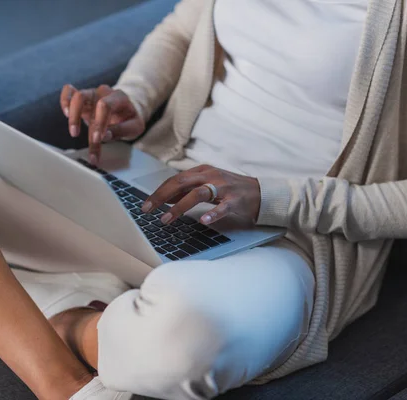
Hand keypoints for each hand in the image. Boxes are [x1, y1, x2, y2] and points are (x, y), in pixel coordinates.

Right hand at [60, 84, 144, 163]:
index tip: (98, 139)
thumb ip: (120, 130)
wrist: (127, 112)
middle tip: (86, 139)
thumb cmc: (129, 119)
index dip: (99, 123)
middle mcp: (104, 93)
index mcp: (119, 97)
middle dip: (81, 120)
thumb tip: (104, 136)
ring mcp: (92, 94)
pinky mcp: (83, 99)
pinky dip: (65, 101)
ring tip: (74, 132)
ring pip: (76, 96)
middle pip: (85, 98)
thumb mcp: (134, 127)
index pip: (105, 106)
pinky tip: (65, 113)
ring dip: (72, 115)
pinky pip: (69, 91)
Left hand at [141, 165, 261, 225]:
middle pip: (181, 183)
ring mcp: (224, 187)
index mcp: (202, 171)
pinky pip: (222, 207)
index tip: (145, 205)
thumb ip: (188, 191)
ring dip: (179, 207)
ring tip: (166, 218)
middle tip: (148, 210)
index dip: (158, 192)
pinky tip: (203, 221)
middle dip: (161, 196)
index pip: (175, 180)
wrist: (261, 192)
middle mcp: (211, 176)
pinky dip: (212, 214)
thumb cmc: (231, 190)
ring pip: (198, 194)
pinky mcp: (236, 200)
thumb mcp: (207, 186)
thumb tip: (165, 198)